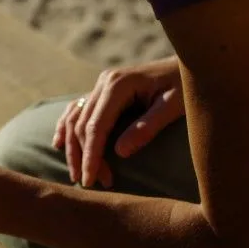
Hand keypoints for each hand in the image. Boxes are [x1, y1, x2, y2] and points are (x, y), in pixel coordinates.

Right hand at [53, 56, 184, 188]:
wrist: (189, 64)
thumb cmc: (185, 85)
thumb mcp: (173, 106)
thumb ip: (147, 127)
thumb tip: (120, 153)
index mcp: (119, 84)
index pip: (96, 125)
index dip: (91, 155)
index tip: (91, 180)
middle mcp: (104, 82)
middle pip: (81, 124)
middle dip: (84, 156)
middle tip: (93, 184)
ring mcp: (101, 85)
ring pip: (74, 118)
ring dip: (72, 147)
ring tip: (77, 174)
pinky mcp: (103, 91)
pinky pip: (77, 109)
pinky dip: (66, 127)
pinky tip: (59, 144)